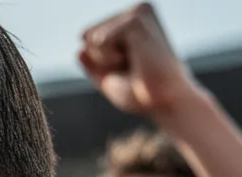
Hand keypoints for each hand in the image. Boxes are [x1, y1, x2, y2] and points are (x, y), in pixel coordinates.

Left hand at [79, 3, 201, 119]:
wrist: (164, 101)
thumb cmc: (140, 93)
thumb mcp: (109, 78)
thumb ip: (92, 65)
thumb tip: (78, 50)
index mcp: (133, 20)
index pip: (87, 36)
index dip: (99, 61)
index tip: (128, 67)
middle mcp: (137, 9)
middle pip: (86, 35)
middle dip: (100, 59)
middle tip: (132, 67)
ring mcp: (137, 11)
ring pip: (91, 37)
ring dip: (105, 60)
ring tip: (135, 63)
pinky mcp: (136, 19)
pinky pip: (99, 41)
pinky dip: (109, 58)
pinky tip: (135, 60)